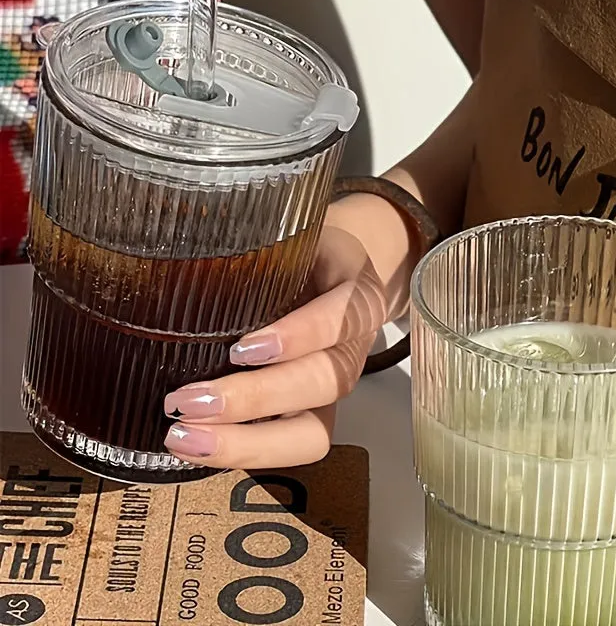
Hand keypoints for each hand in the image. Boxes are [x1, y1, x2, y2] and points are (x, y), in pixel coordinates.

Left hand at [162, 224, 388, 468]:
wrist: (339, 277)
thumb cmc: (310, 258)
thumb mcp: (299, 241)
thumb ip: (264, 252)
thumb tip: (185, 259)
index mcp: (355, 300)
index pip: (338, 320)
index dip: (297, 338)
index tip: (244, 348)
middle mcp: (350, 352)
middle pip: (319, 384)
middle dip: (254, 399)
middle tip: (187, 400)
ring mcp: (332, 392)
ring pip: (309, 434)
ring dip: (245, 442)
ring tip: (182, 436)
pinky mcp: (314, 417)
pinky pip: (290, 449)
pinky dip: (241, 452)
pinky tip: (192, 445)